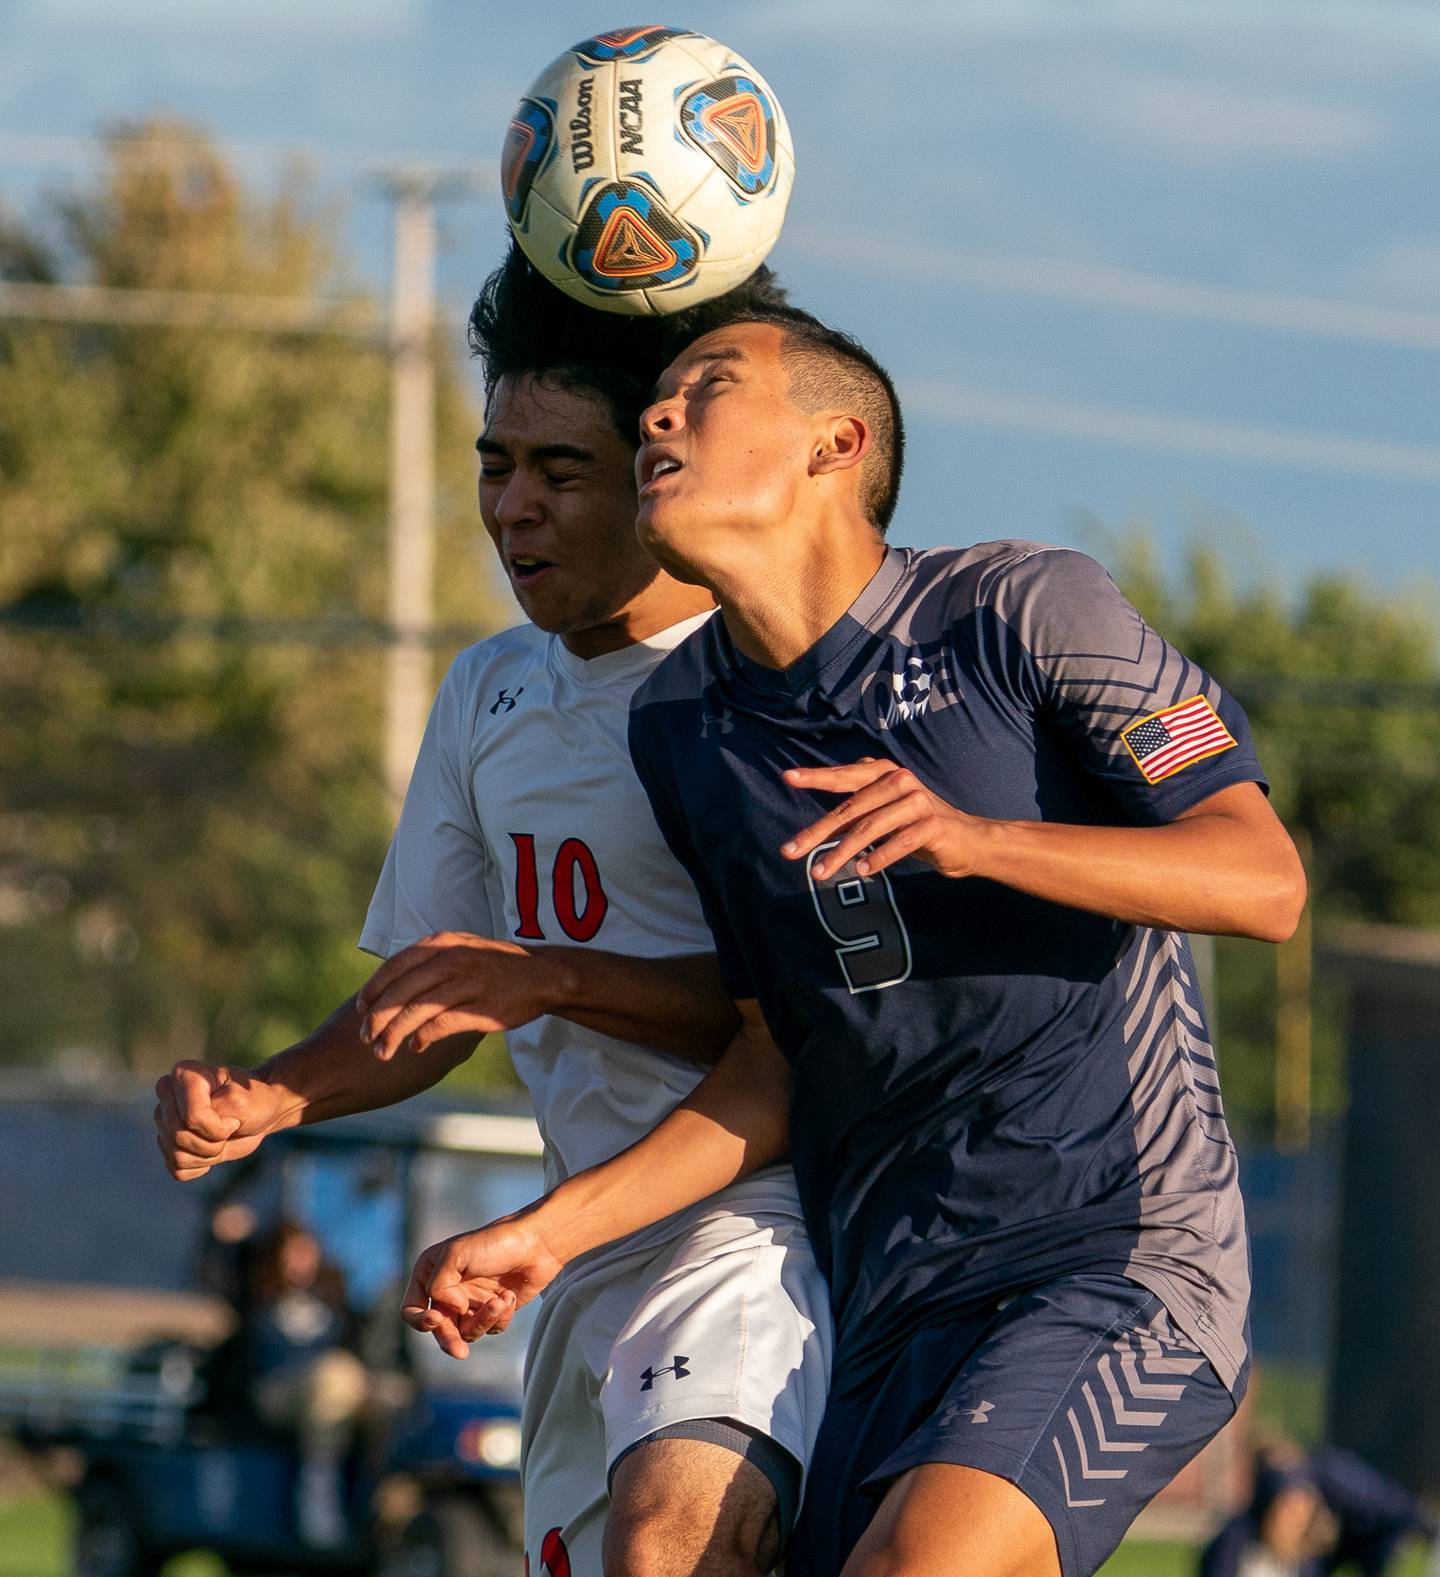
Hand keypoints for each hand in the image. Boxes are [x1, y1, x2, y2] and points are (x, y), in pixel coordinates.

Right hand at [154, 1062, 287, 1181]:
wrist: (260, 1113)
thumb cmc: (256, 1101)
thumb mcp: (245, 1102)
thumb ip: (219, 1109)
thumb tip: (191, 1122)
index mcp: (184, 1074)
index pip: (191, 1117)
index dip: (217, 1128)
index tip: (234, 1119)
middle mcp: (167, 1093)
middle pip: (179, 1136)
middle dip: (212, 1143)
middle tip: (231, 1130)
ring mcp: (164, 1118)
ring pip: (177, 1155)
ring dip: (208, 1155)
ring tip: (223, 1139)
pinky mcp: (167, 1142)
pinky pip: (177, 1168)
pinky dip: (200, 1166)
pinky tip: (211, 1150)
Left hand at [355, 932, 561, 1060]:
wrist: (542, 975)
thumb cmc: (495, 966)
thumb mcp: (460, 949)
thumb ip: (428, 961)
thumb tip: (393, 985)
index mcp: (441, 944)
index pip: (394, 967)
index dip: (372, 990)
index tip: (360, 1009)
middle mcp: (450, 960)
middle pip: (399, 991)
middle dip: (376, 1018)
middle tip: (365, 1039)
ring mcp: (466, 984)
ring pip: (415, 1011)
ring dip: (393, 1034)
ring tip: (382, 1052)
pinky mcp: (480, 1008)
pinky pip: (441, 1024)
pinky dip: (423, 1038)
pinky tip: (416, 1047)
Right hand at [401, 1215, 564, 1359]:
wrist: (537, 1243)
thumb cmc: (495, 1243)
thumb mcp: (456, 1254)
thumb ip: (439, 1284)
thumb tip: (453, 1310)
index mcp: (430, 1273)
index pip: (411, 1309)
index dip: (420, 1320)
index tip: (436, 1318)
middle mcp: (448, 1290)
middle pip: (438, 1329)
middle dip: (450, 1339)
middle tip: (461, 1352)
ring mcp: (470, 1302)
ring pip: (466, 1333)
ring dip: (483, 1321)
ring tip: (500, 1302)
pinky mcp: (492, 1311)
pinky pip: (490, 1330)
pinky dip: (500, 1317)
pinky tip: (510, 1296)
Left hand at [780, 759, 985, 880]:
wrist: (968, 841)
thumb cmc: (918, 827)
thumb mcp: (884, 816)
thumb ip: (856, 814)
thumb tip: (816, 827)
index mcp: (885, 774)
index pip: (844, 776)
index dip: (816, 776)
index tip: (788, 777)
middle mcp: (900, 781)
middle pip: (850, 808)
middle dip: (816, 832)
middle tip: (789, 851)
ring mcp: (918, 801)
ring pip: (870, 827)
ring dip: (841, 852)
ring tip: (818, 872)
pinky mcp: (933, 824)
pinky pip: (900, 842)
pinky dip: (880, 857)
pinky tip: (863, 871)